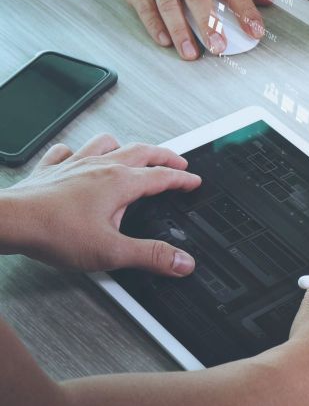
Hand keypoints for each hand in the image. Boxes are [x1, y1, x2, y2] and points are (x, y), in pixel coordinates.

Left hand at [0, 135, 200, 275]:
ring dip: (124, 145)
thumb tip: (182, 261)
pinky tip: (77, 156)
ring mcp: (75, 164)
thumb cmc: (54, 232)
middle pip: (141, 151)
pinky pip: (67, 151)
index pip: (162, 176)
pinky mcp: (51, 170)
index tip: (193, 180)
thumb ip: (150, 256)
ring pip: (107, 143)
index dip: (182, 178)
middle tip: (176, 160)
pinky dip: (77, 151)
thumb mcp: (111, 252)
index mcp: (121, 182)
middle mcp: (101, 167)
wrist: (10, 221)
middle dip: (163, 156)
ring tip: (131, 150)